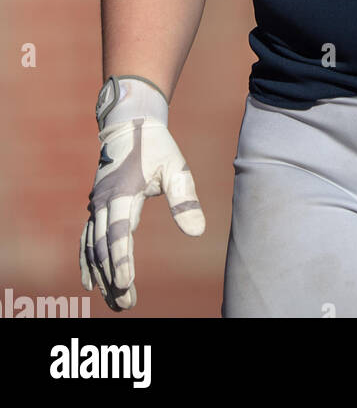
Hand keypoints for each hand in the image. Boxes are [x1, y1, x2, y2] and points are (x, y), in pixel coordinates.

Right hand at [79, 80, 204, 310]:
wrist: (130, 125)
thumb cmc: (157, 147)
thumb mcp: (176, 167)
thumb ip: (185, 198)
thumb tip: (197, 232)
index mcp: (123, 192)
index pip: (120, 232)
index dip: (121, 258)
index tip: (125, 282)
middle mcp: (103, 202)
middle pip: (104, 246)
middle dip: (112, 277)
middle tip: (126, 304)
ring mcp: (96, 206)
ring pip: (93, 247)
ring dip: (101, 275)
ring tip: (115, 302)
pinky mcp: (96, 208)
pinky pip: (87, 240)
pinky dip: (88, 262)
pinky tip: (91, 284)